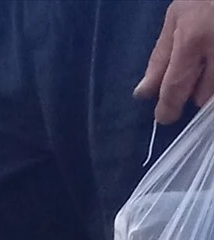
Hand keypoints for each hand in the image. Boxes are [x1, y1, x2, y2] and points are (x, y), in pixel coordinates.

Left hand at [137, 0, 213, 119]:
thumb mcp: (178, 15)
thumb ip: (161, 56)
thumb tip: (143, 93)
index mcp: (193, 39)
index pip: (175, 89)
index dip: (167, 108)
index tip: (166, 114)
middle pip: (202, 96)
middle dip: (196, 92)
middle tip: (197, 70)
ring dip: (213, 85)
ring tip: (211, 56)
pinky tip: (213, 59)